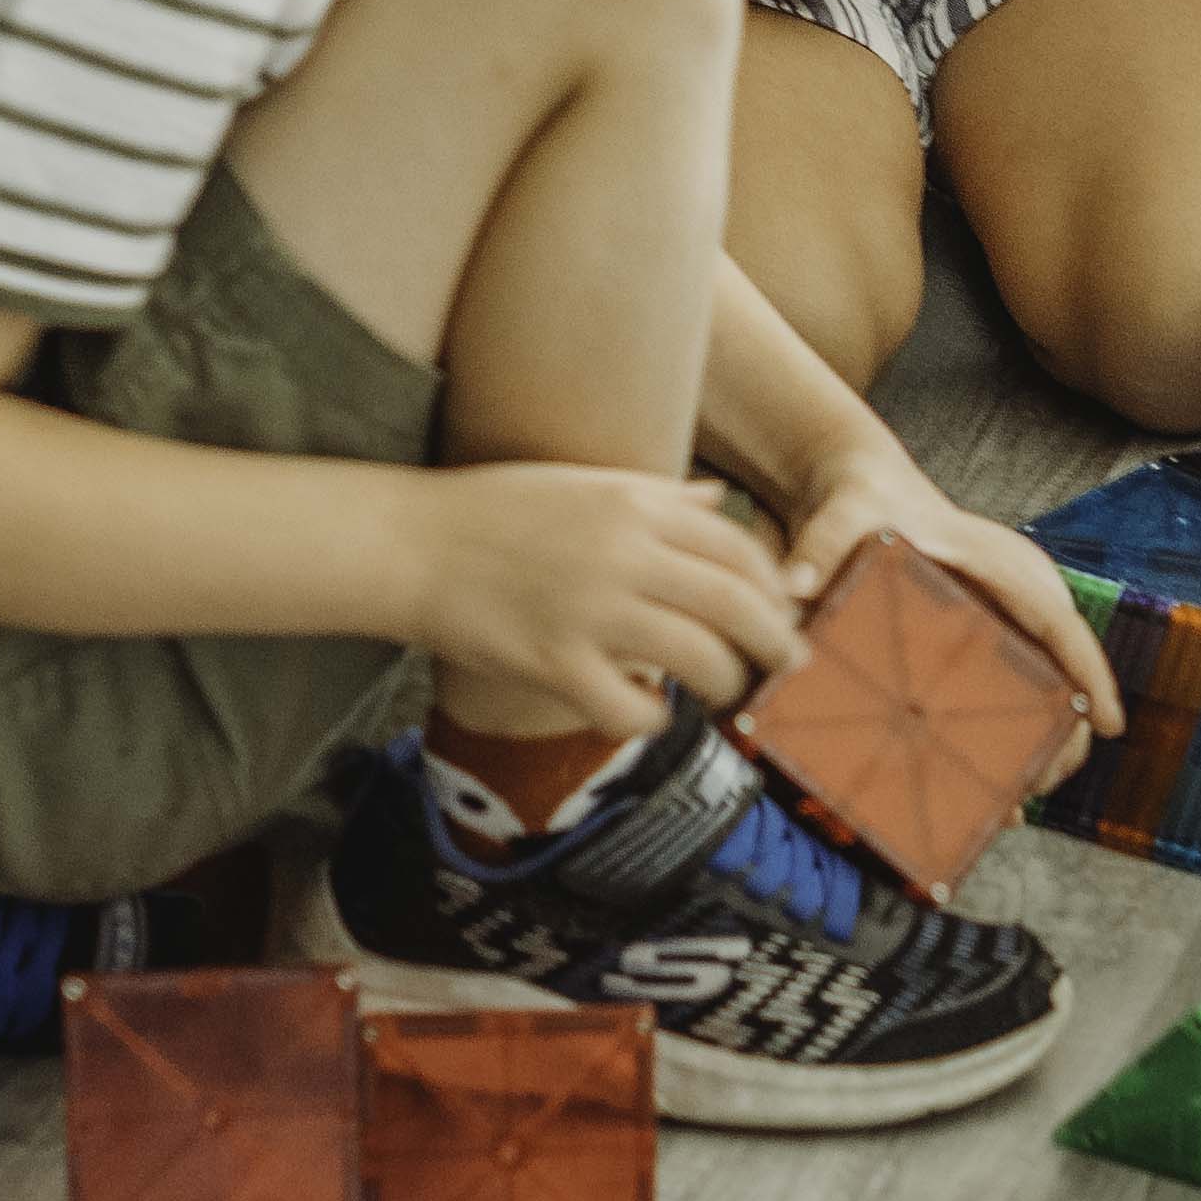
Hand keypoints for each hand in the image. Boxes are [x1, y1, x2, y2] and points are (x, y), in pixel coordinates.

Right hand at [396, 461, 806, 738]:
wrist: (413, 545)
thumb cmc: (497, 510)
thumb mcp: (585, 483)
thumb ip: (660, 494)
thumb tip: (720, 499)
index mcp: (635, 506)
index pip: (739, 550)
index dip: (774, 590)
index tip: (784, 615)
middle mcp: (623, 555)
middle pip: (734, 605)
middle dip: (774, 644)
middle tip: (786, 668)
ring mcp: (588, 611)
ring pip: (695, 658)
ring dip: (724, 684)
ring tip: (724, 694)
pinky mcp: (552, 663)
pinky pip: (627, 706)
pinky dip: (652, 718)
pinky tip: (653, 713)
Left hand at [771, 437, 1122, 773]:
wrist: (858, 492)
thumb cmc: (862, 501)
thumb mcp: (843, 518)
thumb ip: (818, 546)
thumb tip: (793, 585)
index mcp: (1001, 567)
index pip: (1060, 622)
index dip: (1091, 674)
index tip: (1109, 723)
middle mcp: (1018, 595)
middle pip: (1067, 670)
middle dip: (1068, 733)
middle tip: (1040, 788)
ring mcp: (1009, 620)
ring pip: (1050, 689)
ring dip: (1045, 744)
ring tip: (1015, 804)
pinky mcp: (991, 639)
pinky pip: (1021, 689)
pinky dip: (1017, 734)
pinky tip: (998, 786)